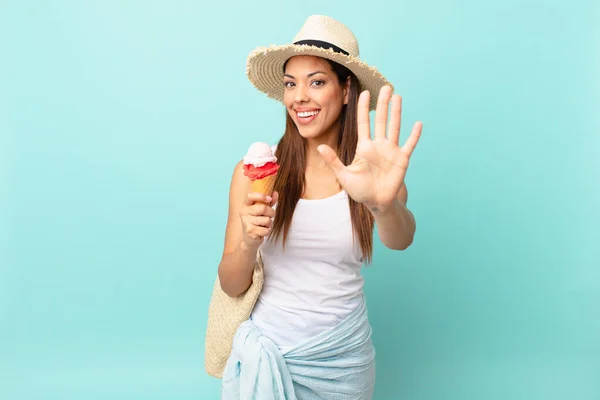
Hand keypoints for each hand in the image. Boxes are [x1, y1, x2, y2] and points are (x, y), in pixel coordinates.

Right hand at [239, 190, 278, 248]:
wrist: (250, 239)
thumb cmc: (257, 222)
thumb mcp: (262, 211)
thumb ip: (269, 202)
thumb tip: (275, 193)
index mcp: (246, 205)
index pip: (250, 196)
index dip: (261, 196)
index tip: (269, 199)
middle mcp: (243, 212)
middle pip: (263, 208)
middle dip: (271, 213)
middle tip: (270, 216)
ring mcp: (246, 222)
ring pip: (266, 220)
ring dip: (269, 223)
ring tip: (265, 225)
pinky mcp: (250, 231)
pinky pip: (266, 229)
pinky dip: (267, 231)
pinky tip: (262, 231)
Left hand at [317, 85, 421, 210]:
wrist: (376, 203)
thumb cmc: (360, 190)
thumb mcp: (344, 175)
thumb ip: (333, 161)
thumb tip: (320, 147)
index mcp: (364, 147)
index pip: (364, 123)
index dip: (364, 108)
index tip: (364, 93)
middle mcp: (378, 145)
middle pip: (381, 120)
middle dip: (382, 104)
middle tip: (385, 87)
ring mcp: (391, 151)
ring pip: (395, 127)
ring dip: (397, 112)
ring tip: (398, 96)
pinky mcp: (402, 159)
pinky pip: (409, 144)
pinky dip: (414, 135)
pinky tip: (418, 123)